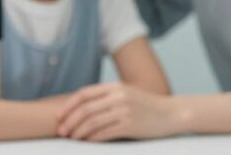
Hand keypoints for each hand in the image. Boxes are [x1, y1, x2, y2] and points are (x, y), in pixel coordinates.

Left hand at [55, 82, 182, 141]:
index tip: (58, 117)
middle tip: (61, 132)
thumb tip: (81, 109)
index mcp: (115, 87)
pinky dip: (92, 139)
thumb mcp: (126, 94)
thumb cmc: (146, 106)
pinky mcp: (130, 125)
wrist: (171, 113)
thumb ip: (106, 98)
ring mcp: (124, 111)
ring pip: (92, 122)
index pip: (84, 94)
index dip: (68, 105)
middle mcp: (119, 97)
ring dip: (78, 133)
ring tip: (72, 139)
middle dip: (69, 121)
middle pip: (85, 109)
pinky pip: (104, 133)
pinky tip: (86, 142)